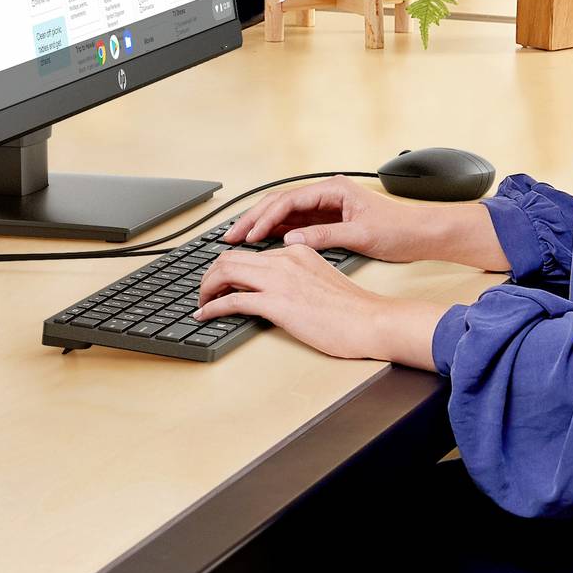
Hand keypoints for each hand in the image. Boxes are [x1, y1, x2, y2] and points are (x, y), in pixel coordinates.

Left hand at [196, 245, 446, 366]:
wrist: (371, 321)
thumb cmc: (354, 310)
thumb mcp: (323, 280)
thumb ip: (300, 276)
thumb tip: (280, 289)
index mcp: (297, 252)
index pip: (251, 251)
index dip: (228, 264)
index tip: (219, 278)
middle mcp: (285, 259)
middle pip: (231, 256)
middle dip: (210, 274)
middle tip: (204, 290)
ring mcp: (280, 280)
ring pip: (225, 272)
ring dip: (206, 287)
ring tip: (201, 302)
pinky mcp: (277, 303)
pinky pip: (231, 300)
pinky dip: (212, 307)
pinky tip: (204, 314)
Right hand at [224, 176, 503, 267]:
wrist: (424, 233)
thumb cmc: (400, 229)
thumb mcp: (361, 235)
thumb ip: (324, 236)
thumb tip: (291, 239)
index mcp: (333, 189)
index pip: (288, 200)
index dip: (264, 218)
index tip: (247, 235)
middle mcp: (328, 193)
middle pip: (280, 203)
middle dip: (253, 220)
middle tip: (230, 237)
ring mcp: (328, 206)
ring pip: (285, 213)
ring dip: (262, 226)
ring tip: (239, 241)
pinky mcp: (331, 219)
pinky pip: (297, 223)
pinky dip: (278, 233)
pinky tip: (263, 244)